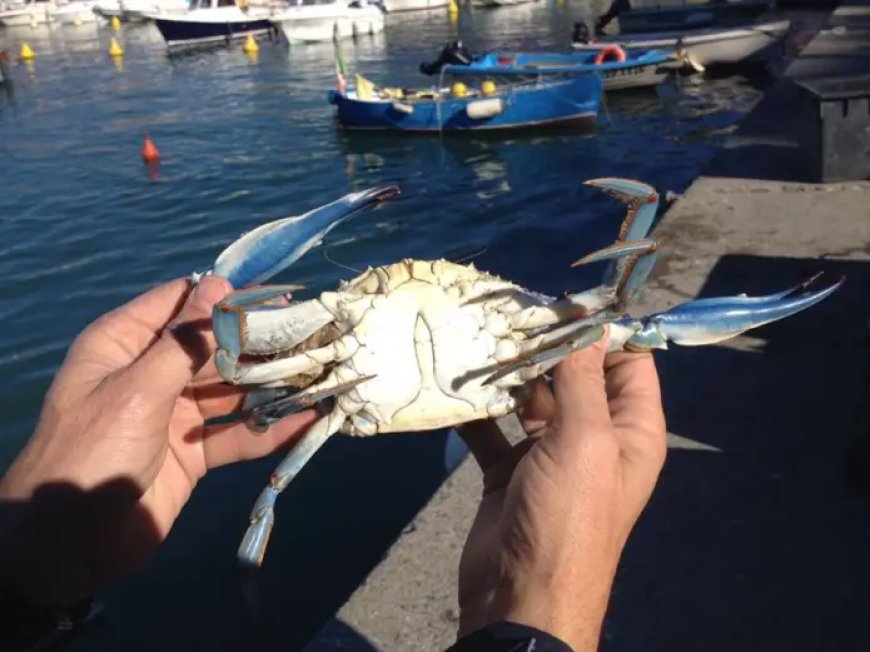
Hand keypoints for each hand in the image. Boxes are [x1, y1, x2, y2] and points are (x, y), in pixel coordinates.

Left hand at [0, 277, 316, 607]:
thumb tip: (218, 284)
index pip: (181, 303)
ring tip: (321, 377)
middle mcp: (152, 372)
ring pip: (231, 390)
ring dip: (271, 387)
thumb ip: (183, 342)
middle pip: (214, 347)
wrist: (68, 547)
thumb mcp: (136, 390)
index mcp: (125, 344)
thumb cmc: (91, 454)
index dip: (227, 298)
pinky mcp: (192, 452)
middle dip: (260, 344)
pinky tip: (307, 423)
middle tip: (315, 338)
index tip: (277, 297)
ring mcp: (174, 414)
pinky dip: (268, 431)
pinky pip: (236, 434)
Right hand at [456, 337, 665, 650]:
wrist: (519, 596)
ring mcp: (549, 453)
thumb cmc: (568, 516)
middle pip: (574, 375)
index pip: (628, 362)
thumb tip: (590, 324)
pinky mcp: (509, 469)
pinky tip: (453, 386)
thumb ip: (582, 379)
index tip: (564, 299)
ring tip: (477, 338)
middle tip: (508, 311)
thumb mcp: (584, 440)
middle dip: (544, 345)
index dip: (603, 330)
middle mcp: (594, 436)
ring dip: (506, 373)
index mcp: (631, 429)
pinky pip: (493, 429)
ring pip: (530, 397)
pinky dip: (475, 410)